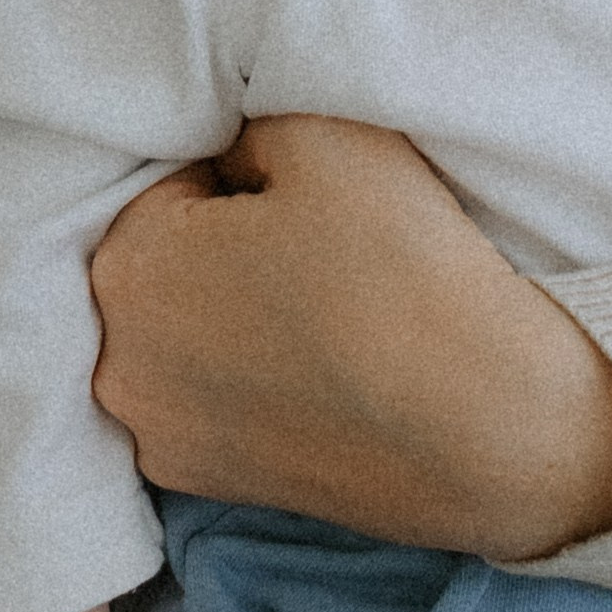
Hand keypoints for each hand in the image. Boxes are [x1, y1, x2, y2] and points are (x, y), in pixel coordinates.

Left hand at [90, 115, 611, 560]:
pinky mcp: (210, 486)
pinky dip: (253, 379)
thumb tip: (228, 162)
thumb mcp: (320, 133)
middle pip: (165, 265)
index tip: (310, 203)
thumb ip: (243, 125)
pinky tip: (323, 371)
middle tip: (321, 253)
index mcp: (127, 270)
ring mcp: (162, 439)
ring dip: (235, 315)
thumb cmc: (402, 271)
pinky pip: (215, 399)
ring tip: (326, 315)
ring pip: (186, 335)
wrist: (493, 427)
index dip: (245, 177)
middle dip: (223, 247)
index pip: (169, 183)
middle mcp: (117, 367)